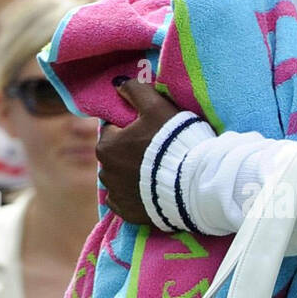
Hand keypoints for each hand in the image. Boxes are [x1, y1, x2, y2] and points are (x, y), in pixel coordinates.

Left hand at [95, 79, 180, 223]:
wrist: (192, 183)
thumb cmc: (173, 141)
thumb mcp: (157, 107)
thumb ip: (136, 90)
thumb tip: (119, 83)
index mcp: (106, 146)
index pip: (114, 131)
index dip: (133, 128)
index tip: (152, 131)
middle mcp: (104, 173)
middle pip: (116, 156)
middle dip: (131, 152)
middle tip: (157, 152)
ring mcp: (116, 196)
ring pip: (120, 179)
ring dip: (132, 175)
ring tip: (157, 172)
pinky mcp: (128, 214)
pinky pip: (126, 202)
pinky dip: (135, 196)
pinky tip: (151, 191)